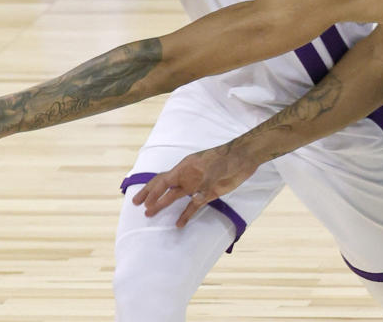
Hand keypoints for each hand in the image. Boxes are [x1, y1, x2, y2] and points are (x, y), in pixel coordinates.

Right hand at [132, 143, 260, 227]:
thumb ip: (204, 184)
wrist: (245, 159)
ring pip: (175, 196)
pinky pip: (193, 206)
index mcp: (185, 167)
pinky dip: (186, 215)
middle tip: (138, 205)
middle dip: (151, 195)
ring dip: (163, 205)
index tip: (143, 202)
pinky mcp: (207, 194)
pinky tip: (179, 224)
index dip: (153, 191)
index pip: (165, 180)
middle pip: (165, 186)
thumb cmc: (228, 158)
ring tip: (150, 215)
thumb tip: (194, 198)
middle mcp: (188, 176)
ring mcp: (197, 185)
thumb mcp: (215, 168)